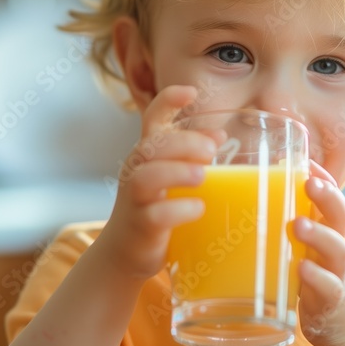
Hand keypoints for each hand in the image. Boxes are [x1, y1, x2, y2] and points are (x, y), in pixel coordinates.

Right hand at [98, 85, 218, 279]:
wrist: (125, 253)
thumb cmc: (154, 208)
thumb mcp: (172, 177)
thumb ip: (192, 155)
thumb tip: (219, 134)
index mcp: (147, 155)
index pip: (152, 118)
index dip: (168, 101)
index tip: (191, 92)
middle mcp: (136, 171)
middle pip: (151, 146)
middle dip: (182, 143)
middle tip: (212, 150)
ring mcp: (135, 200)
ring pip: (147, 177)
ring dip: (176, 171)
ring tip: (202, 175)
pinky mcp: (140, 227)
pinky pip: (155, 215)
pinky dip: (178, 209)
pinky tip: (198, 207)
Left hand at [295, 161, 344, 345]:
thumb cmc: (315, 281)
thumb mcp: (304, 253)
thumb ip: (285, 232)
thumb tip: (242, 206)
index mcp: (328, 234)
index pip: (331, 199)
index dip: (324, 180)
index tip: (309, 160)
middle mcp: (335, 250)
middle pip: (340, 216)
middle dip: (327, 196)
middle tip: (308, 182)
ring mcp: (337, 275)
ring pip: (337, 249)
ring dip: (319, 234)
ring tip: (298, 224)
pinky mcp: (331, 301)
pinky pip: (327, 286)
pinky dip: (315, 277)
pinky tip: (301, 269)